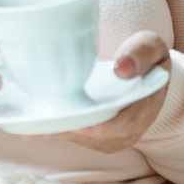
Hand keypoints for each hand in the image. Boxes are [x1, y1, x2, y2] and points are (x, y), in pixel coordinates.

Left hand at [35, 30, 170, 152]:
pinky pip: (79, 136)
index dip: (103, 128)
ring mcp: (115, 134)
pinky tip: (34, 129)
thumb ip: (141, 53)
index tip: (79, 126)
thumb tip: (123, 69)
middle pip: (99, 136)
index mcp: (147, 105)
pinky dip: (58, 133)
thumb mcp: (150, 45)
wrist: (143, 68)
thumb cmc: (144, 54)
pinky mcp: (100, 135)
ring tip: (33, 127)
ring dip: (61, 134)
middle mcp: (132, 127)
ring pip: (86, 139)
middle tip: (41, 127)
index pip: (126, 123)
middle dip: (71, 132)